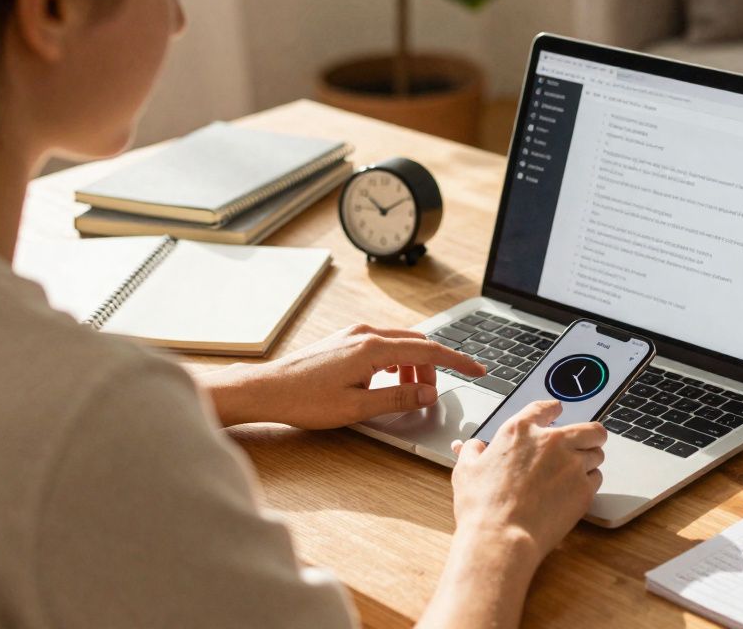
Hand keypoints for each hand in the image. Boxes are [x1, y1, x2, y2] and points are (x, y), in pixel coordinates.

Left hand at [202, 324, 485, 428]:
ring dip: (412, 368)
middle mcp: (365, 334)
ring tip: (408, 395)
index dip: (458, 361)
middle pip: (416, 345)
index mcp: (373, 348)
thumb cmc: (304, 400)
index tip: (478, 370)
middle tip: (434, 396)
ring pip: (399, 345)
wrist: (265, 390)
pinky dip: (395, 363)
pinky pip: (382, 346)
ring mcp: (353, 334)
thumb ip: (397, 400)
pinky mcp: (343, 340)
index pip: (428, 352)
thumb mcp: (357, 408)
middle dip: (433, 369)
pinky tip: (386, 383)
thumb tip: (426, 395)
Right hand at [449, 400, 605, 566]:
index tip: (556, 410)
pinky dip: (588, 483)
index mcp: (520, 432)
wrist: (501, 537)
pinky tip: (574, 492)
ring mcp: (571, 464)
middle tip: (581, 444)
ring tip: (574, 472)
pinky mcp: (584, 489)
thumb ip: (471, 452)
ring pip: (596, 453)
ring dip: (588, 460)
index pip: (544, 408)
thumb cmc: (483, 507)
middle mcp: (551, 442)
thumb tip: (472, 447)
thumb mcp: (466, 471)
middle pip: (587, 429)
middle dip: (587, 436)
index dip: (553, 409)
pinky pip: (596, 478)